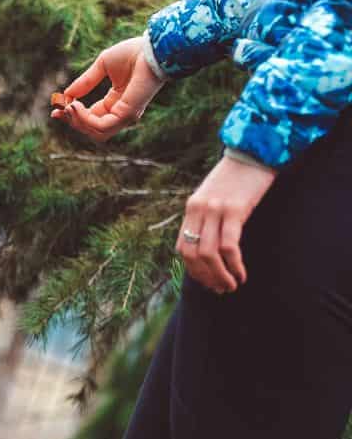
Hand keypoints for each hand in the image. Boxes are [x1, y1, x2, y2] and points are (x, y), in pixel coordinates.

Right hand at [52, 36, 165, 140]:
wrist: (152, 49)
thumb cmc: (132, 53)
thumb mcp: (101, 66)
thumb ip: (85, 82)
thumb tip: (66, 95)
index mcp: (116, 102)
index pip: (91, 117)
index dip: (72, 115)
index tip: (56, 109)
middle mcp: (121, 113)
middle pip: (91, 128)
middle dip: (72, 121)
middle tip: (58, 110)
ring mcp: (126, 116)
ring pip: (94, 131)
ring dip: (77, 121)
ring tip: (69, 106)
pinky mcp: (127, 115)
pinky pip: (100, 126)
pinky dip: (84, 119)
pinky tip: (76, 106)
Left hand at [176, 155, 275, 293]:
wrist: (256, 148)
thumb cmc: (240, 176)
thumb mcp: (215, 196)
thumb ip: (208, 217)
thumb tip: (211, 247)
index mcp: (191, 208)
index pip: (182, 247)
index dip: (192, 270)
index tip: (206, 281)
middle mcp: (198, 210)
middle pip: (192, 255)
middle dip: (205, 277)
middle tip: (219, 290)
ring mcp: (215, 210)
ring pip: (209, 254)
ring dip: (219, 276)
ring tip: (231, 286)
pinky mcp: (235, 210)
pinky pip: (229, 246)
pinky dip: (234, 265)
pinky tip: (241, 274)